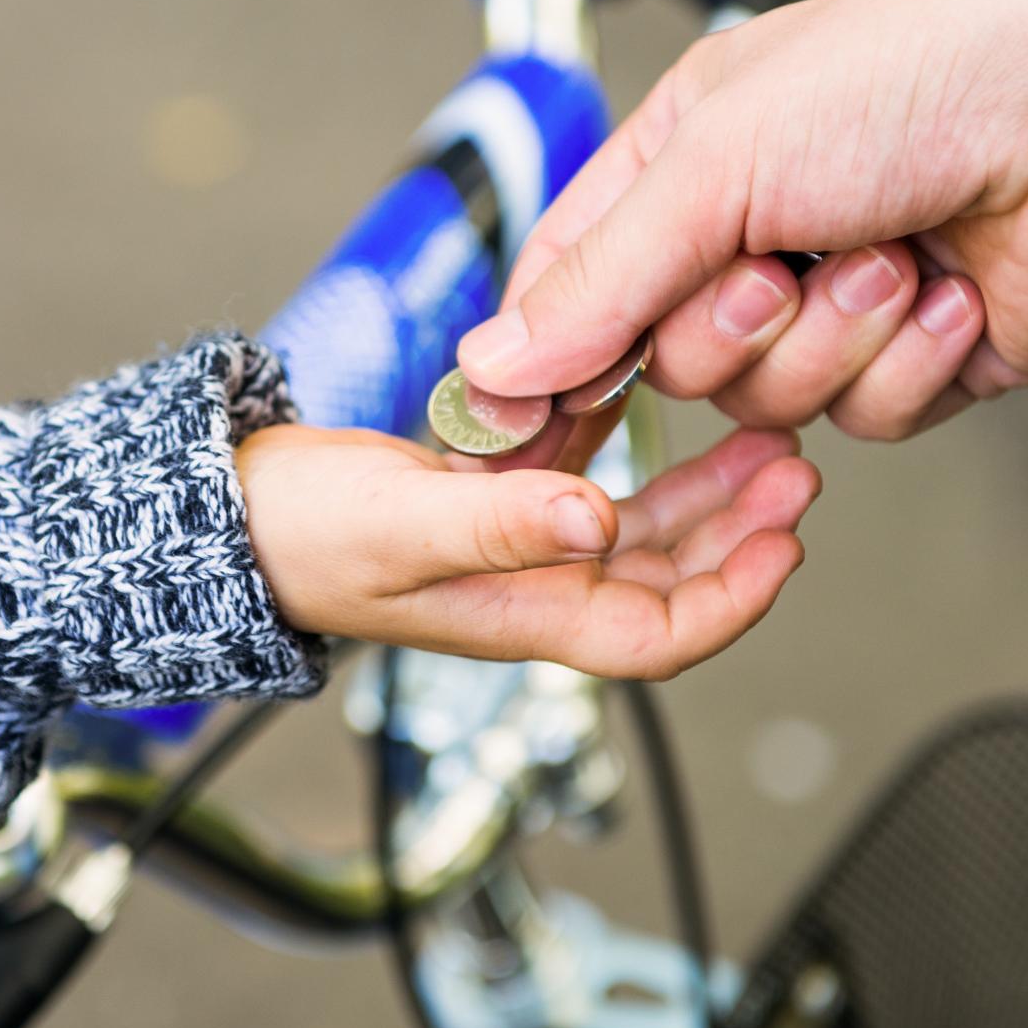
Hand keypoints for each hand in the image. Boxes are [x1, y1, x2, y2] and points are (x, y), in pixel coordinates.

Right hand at [235, 423, 817, 678]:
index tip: (785, 542)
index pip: (657, 637)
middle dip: (740, 534)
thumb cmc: (303, 537)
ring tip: (762, 436)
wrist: (231, 509)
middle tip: (796, 472)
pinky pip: (587, 471)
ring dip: (705, 491)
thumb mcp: (405, 526)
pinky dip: (632, 441)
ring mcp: (518, 538)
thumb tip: (601, 524)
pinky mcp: (497, 492)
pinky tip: (662, 390)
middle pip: (668, 579)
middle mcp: (535, 582)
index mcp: (525, 612)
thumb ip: (501, 525)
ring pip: (639, 526)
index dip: (732, 599)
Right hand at [457, 0, 1027, 444]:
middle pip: (670, 364)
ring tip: (895, 256)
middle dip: (730, 329)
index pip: (576, 283)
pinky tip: (951, 292)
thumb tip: (496, 357)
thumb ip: (602, 276)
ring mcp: (839, 306)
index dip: (554, 349)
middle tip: (779, 269)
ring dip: (837, 339)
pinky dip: (909, 364)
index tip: (527, 408)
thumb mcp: (720, 159)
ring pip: (770, 405)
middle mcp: (755, 238)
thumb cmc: (922, 71)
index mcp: (687, 166)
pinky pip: (868, 421)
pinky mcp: (918, 362)